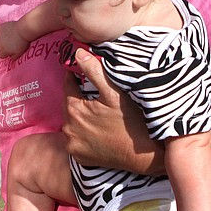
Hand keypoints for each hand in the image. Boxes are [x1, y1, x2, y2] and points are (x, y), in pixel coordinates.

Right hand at [0, 21, 29, 57]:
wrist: (23, 30)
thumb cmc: (22, 42)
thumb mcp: (19, 53)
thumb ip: (13, 57)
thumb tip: (10, 57)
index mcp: (3, 51)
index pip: (1, 55)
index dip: (5, 53)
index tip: (10, 51)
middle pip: (0, 46)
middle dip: (4, 45)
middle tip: (12, 42)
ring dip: (3, 38)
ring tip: (12, 35)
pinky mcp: (0, 27)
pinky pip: (0, 30)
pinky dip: (3, 30)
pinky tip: (9, 29)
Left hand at [62, 49, 163, 173]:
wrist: (142, 155)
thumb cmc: (130, 121)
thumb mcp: (114, 93)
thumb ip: (94, 71)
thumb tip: (77, 54)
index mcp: (74, 110)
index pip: (67, 86)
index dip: (74, 76)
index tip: (78, 71)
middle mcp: (68, 128)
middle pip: (68, 104)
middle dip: (76, 96)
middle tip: (89, 92)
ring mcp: (72, 145)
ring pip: (70, 122)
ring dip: (78, 115)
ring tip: (93, 111)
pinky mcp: (78, 156)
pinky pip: (74, 139)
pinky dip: (81, 132)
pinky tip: (94, 129)